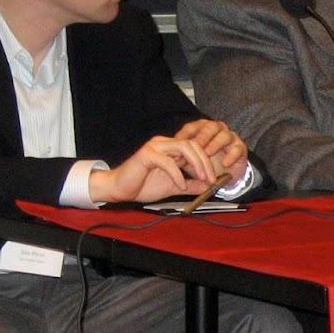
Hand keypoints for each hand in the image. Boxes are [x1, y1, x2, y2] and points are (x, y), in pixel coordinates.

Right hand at [87, 134, 225, 203]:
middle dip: (205, 162)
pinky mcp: (146, 155)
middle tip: (211, 179)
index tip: (214, 179)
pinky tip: (180, 186)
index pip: (195, 147)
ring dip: (196, 163)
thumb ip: (191, 185)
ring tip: (201, 179)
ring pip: (183, 147)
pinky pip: (168, 162)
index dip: (207, 162)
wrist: (119, 189)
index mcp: (170, 148)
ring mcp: (155, 147)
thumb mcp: (174, 186)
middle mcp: (163, 143)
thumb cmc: (143, 185)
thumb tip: (209, 187)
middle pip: (192, 144)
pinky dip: (177, 174)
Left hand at [174, 118, 250, 183]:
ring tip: (208, 154)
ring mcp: (230, 138)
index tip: (177, 143)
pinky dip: (231, 155)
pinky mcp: (240, 148)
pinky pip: (237, 148)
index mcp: (202, 130)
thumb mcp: (190, 161)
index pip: (193, 126)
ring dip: (215, 144)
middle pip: (210, 127)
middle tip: (194, 146)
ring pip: (224, 135)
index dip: (185, 134)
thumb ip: (181, 157)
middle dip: (201, 137)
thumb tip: (168, 158)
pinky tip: (224, 163)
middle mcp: (217, 131)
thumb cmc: (205, 164)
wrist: (224, 175)